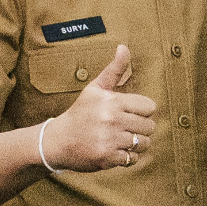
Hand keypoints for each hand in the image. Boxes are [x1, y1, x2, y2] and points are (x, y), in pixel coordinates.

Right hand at [43, 45, 156, 171]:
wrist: (56, 141)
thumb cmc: (81, 113)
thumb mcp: (96, 89)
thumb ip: (114, 69)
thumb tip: (124, 46)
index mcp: (112, 101)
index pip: (150, 107)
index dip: (141, 111)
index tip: (126, 113)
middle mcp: (111, 119)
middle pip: (150, 126)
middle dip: (140, 128)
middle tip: (122, 128)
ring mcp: (109, 139)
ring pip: (144, 143)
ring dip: (136, 144)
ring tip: (120, 140)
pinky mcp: (107, 157)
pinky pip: (133, 159)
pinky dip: (127, 158)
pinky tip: (114, 151)